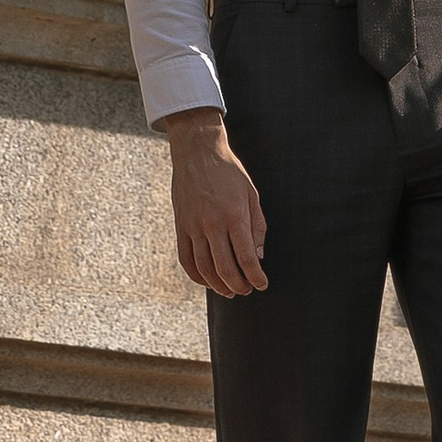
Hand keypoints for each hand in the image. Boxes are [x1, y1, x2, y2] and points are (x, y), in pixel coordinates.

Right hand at [163, 108, 268, 294]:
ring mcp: (193, 226)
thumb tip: (258, 257)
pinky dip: (196, 275)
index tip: (262, 284)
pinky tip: (207, 280)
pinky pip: (186, 259)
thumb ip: (257, 227)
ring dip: (218, 285)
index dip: (255, 276)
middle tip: (247, 290)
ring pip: (204, 268)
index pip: (246, 257)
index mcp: (234, 215)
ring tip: (230, 290)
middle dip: (239, 285)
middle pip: (225, 268)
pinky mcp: (180, 226)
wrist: (197, 152)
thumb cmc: (229, 172)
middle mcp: (212, 223)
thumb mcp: (251, 195)